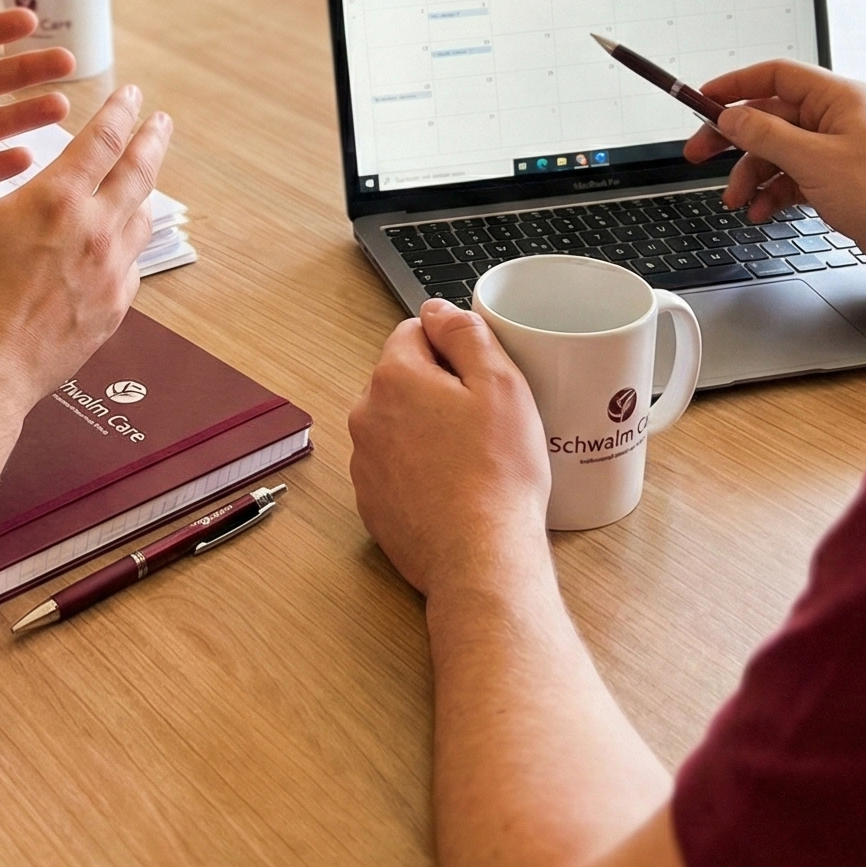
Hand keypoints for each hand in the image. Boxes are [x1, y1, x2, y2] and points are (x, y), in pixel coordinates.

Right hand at [0, 78, 170, 421]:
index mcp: (59, 200)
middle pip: (140, 173)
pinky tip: (119, 244)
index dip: (121, 111)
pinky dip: (130, 243)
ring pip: (142, 219)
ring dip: (144, 192)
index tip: (131, 95)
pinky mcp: (112, 310)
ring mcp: (111, 274)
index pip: (105, 139)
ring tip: (141, 180)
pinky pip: (133, 265)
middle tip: (161, 123)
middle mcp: (97, 232)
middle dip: (153, 140)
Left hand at [348, 298, 551, 603]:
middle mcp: (365, 416)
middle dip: (439, 391)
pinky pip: (395, 468)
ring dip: (427, 432)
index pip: (414, 332)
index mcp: (393, 378)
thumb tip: (437, 308)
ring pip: (398, 425)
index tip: (480, 378)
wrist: (478, 557)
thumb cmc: (496, 475)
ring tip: (472, 460)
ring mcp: (364, 462)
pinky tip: (454, 488)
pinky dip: (419, 471)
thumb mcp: (501, 384)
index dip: (453, 349)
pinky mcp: (371, 502)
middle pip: (403, 380)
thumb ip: (465, 334)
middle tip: (484, 421)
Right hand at [684, 59, 865, 292]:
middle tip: (699, 153)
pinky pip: (792, 176)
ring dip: (752, 175)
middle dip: (733, 139)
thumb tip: (733, 117)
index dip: (736, 85)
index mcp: (838, 98)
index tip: (704, 99)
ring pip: (777, 152)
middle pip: (770, 117)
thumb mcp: (814, 160)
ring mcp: (837, 149)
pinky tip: (762, 210)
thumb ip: (766, 135)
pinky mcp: (837, 178)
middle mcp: (837, 118)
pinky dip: (773, 192)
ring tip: (737, 200)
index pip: (776, 76)